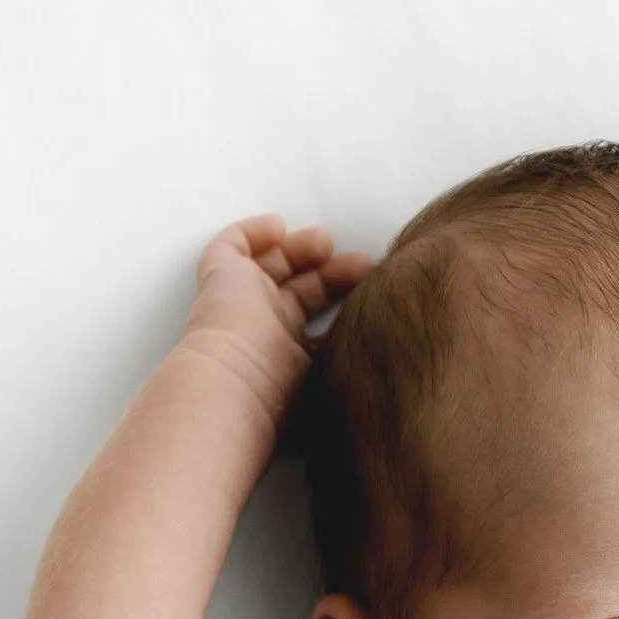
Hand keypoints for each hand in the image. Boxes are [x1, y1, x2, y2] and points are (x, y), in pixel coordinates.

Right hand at [178, 213, 371, 421]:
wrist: (237, 382)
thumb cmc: (288, 393)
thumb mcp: (336, 378)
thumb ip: (360, 367)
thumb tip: (398, 361)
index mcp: (290, 359)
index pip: (315, 328)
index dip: (341, 309)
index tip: (374, 294)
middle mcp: (265, 332)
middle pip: (300, 294)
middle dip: (332, 276)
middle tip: (365, 264)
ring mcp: (242, 304)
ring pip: (272, 267)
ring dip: (301, 250)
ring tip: (327, 241)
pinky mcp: (220, 278)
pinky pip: (231, 246)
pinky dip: (253, 231)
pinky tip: (279, 225)